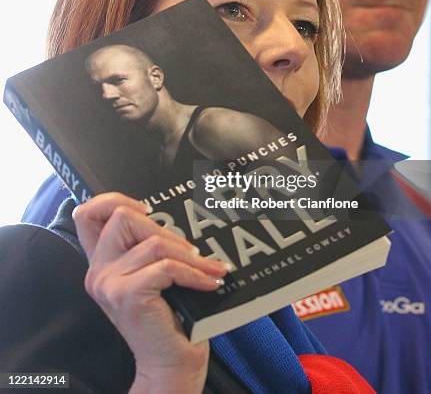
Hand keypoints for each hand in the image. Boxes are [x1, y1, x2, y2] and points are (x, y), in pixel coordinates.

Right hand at [73, 192, 227, 393]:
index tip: (147, 211)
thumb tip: (172, 219)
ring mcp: (109, 282)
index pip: (86, 214)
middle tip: (192, 252)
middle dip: (165, 228)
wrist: (169, 364)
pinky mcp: (127, 294)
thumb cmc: (168, 317)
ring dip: (190, 255)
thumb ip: (148, 248)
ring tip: (210, 268)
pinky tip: (210, 282)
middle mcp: (98, 270)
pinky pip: (168, 267)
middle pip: (123, 216)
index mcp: (102, 262)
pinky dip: (195, 273)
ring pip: (154, 243)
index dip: (113, 200)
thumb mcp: (153, 276)